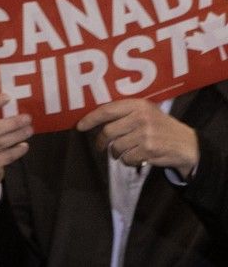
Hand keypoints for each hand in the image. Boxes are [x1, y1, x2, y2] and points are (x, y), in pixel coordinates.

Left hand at [76, 99, 198, 178]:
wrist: (187, 144)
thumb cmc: (160, 127)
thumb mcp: (146, 112)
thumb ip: (124, 112)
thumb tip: (94, 118)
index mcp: (137, 104)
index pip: (106, 110)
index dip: (90, 119)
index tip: (79, 126)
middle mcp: (140, 117)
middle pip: (108, 132)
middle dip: (101, 142)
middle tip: (101, 146)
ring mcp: (145, 134)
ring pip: (116, 147)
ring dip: (116, 153)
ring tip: (124, 151)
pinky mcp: (149, 150)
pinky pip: (127, 158)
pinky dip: (127, 161)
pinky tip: (135, 158)